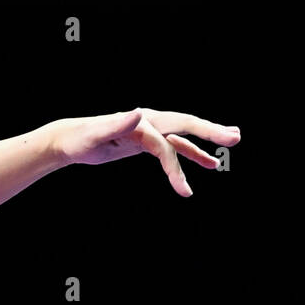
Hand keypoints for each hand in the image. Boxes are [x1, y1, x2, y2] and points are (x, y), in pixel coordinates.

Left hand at [50, 108, 239, 196]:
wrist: (68, 140)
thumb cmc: (79, 139)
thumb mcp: (95, 135)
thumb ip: (117, 125)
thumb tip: (138, 113)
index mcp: (140, 123)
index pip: (165, 144)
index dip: (177, 164)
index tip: (184, 191)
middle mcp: (148, 123)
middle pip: (185, 126)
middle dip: (210, 132)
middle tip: (235, 138)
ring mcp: (149, 131)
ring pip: (182, 138)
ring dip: (205, 145)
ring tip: (231, 146)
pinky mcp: (146, 142)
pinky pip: (173, 148)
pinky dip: (189, 155)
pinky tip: (205, 164)